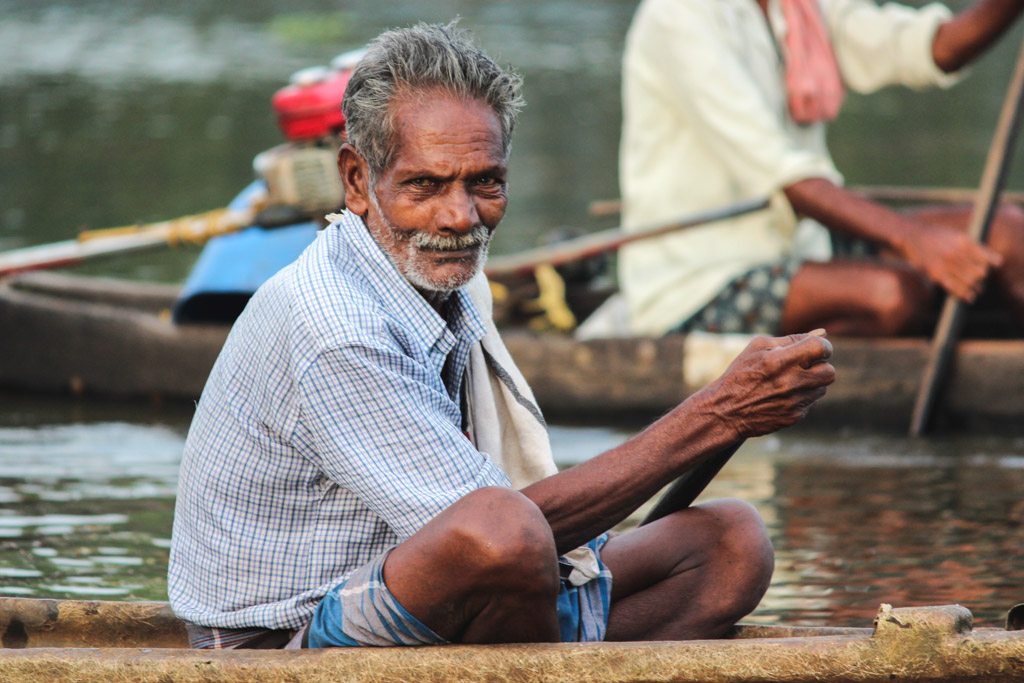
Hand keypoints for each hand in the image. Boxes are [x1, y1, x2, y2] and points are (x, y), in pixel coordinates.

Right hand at [690, 331, 835, 439]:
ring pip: (822, 388)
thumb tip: (821, 333)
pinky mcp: (794, 416)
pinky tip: (783, 395)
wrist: (726, 410)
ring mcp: (794, 401)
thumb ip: (791, 339)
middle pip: (829, 371)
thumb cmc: (741, 373)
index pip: (821, 347)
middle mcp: (790, 382)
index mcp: (780, 360)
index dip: (822, 346)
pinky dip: (801, 397)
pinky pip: (811, 403)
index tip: (815, 348)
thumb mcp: (758, 347)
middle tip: (806, 365)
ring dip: (812, 382)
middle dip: (821, 366)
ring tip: (790, 380)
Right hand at [897, 220, 1001, 301]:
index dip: (989, 264)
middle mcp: (956, 252)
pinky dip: (964, 294)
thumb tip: (994, 262)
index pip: (986, 259)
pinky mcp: (936, 273)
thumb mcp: (956, 236)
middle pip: (979, 272)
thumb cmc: (936, 236)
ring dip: (974, 286)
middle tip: (978, 279)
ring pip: (969, 281)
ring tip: (976, 290)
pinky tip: (969, 297)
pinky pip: (954, 287)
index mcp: (964, 241)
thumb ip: (972, 247)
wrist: (912, 235)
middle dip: (980, 277)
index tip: (986, 267)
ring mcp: (946, 263)